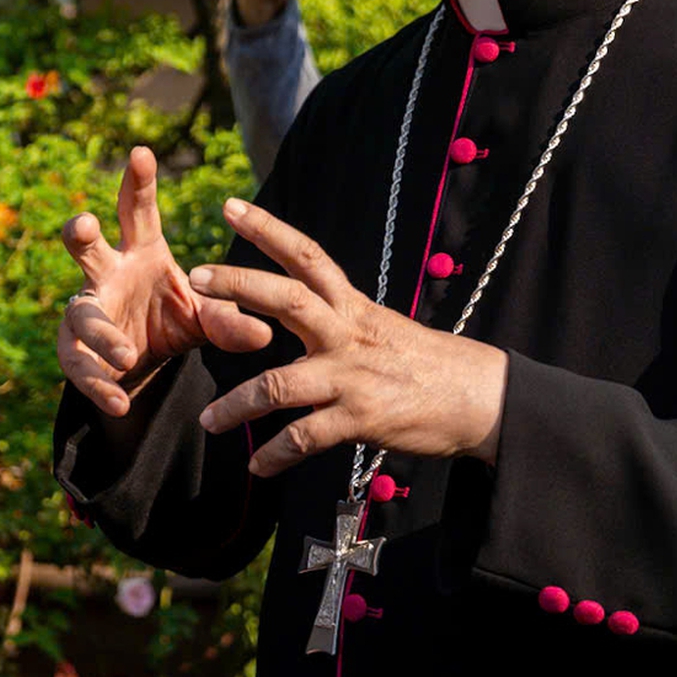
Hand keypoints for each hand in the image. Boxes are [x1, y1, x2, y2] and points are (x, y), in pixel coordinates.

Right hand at [56, 146, 269, 415]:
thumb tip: (266, 332)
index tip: (142, 151)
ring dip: (102, 333)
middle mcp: (108, 274)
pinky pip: (82, 365)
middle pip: (86, 248)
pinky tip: (119, 399)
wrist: (144, 364)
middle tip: (82, 225)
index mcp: (141, 252)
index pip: (137, 211)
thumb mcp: (207, 318)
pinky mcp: (76, 350)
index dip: (138, 182)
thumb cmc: (173, 319)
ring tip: (126, 354)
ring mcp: (88, 310)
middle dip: (81, 234)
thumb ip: (231, 321)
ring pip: (82, 314)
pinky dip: (100, 383)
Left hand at [190, 196, 506, 473]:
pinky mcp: (360, 418)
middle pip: (286, 298)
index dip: (268, 229)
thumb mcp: (381, 327)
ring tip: (207, 421)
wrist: (481, 398)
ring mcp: (351, 376)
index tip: (231, 207)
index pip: (307, 256)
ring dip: (237, 406)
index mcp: (352, 307)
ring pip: (278, 385)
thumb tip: (301, 308)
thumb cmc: (427, 363)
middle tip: (195, 277)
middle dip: (238, 285)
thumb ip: (338, 317)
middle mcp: (347, 333)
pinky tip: (257, 468)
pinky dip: (276, 455)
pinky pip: (305, 437)